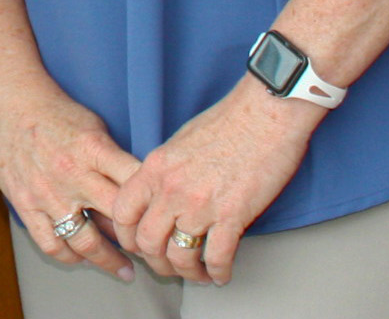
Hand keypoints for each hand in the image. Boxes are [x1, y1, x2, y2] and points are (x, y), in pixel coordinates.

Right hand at [0, 78, 140, 282]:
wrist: (7, 104)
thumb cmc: (54, 113)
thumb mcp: (95, 127)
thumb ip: (114, 159)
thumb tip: (138, 191)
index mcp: (94, 150)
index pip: (136, 184)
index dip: (154, 206)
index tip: (162, 218)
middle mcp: (73, 174)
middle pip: (118, 219)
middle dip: (139, 240)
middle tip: (150, 250)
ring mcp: (48, 193)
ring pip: (86, 241)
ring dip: (109, 260)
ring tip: (122, 268)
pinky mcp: (25, 204)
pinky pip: (51, 242)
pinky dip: (69, 256)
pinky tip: (80, 257)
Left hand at [105, 81, 320, 284]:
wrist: (265, 113)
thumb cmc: (228, 122)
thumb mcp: (178, 143)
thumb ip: (164, 172)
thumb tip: (161, 194)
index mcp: (155, 168)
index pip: (123, 212)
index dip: (127, 236)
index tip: (138, 246)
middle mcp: (171, 189)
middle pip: (148, 242)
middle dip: (156, 263)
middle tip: (168, 267)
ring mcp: (201, 204)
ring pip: (180, 255)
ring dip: (188, 272)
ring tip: (197, 275)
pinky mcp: (233, 214)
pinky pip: (218, 256)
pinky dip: (218, 272)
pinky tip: (221, 274)